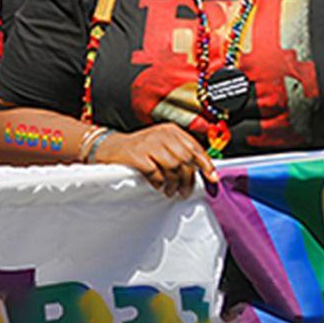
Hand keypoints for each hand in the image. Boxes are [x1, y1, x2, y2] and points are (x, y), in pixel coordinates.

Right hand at [93, 123, 217, 197]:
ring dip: (174, 184)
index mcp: (171, 130)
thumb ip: (181, 155)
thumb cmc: (140, 149)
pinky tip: (157, 185)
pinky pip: (156, 173)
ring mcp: (149, 144)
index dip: (205, 165)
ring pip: (173, 167)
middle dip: (188, 179)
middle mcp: (162, 134)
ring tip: (170, 191)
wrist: (111, 148)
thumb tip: (202, 172)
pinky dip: (158, 182)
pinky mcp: (138, 156)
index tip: (212, 179)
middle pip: (185, 159)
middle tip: (185, 191)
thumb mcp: (162, 145)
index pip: (195, 147)